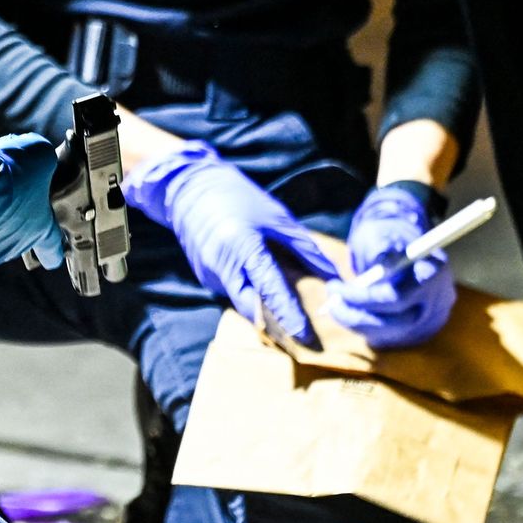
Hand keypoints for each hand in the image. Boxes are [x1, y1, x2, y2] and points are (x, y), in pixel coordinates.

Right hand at [121, 141, 336, 342]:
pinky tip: (254, 280)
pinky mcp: (203, 275)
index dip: (288, 313)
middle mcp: (223, 266)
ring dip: (262, 306)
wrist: (191, 188)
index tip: (304, 334)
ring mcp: (209, 273)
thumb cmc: (239, 197)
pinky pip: (231, 290)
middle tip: (297, 330)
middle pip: (252, 308)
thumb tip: (330, 273)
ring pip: (242, 302)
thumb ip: (304, 248)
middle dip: (274, 321)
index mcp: (243, 247)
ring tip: (281, 305)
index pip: (270, 289)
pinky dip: (247, 290)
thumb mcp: (277, 217)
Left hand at [326, 184, 456, 348]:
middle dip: (357, 315)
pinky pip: (392, 338)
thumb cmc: (391, 238)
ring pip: (393, 334)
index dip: (361, 297)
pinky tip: (353, 314)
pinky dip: (368, 329)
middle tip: (331, 304)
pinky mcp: (423, 330)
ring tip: (337, 307)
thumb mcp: (385, 233)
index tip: (334, 288)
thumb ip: (384, 245)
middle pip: (396, 322)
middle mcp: (438, 301)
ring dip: (358, 324)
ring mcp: (433, 319)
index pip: (395, 297)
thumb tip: (382, 255)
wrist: (408, 249)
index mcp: (432, 272)